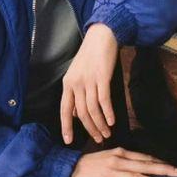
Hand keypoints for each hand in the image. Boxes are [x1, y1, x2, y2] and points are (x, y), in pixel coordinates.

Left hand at [60, 24, 119, 144]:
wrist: (102, 36)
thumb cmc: (91, 55)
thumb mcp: (78, 73)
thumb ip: (76, 92)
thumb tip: (77, 113)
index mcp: (68, 84)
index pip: (64, 110)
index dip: (66, 126)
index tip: (68, 140)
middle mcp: (76, 84)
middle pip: (81, 114)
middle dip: (90, 129)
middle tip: (98, 139)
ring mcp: (89, 80)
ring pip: (93, 110)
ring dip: (100, 124)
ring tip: (107, 133)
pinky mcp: (102, 77)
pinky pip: (104, 100)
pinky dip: (108, 113)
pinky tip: (112, 121)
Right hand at [67, 148, 176, 176]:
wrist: (67, 169)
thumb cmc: (89, 164)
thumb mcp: (109, 157)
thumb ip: (124, 159)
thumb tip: (140, 164)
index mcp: (120, 153)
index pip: (145, 158)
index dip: (160, 163)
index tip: (173, 167)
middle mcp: (119, 161)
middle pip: (146, 166)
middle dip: (164, 169)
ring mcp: (111, 173)